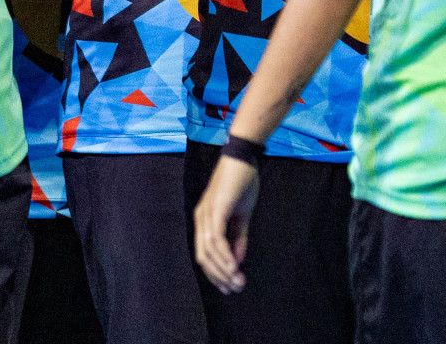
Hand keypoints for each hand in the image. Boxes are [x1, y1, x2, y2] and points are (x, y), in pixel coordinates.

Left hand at [194, 154, 259, 293]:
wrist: (244, 157)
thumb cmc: (242, 183)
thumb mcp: (242, 215)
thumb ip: (238, 237)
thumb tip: (237, 261)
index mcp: (205, 220)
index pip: (205, 254)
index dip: (216, 272)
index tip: (230, 286)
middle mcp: (201, 219)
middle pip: (203, 257)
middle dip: (219, 276)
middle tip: (235, 289)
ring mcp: (206, 214)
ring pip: (209, 252)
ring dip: (223, 270)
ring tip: (238, 282)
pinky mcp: (215, 210)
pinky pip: (217, 240)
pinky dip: (225, 256)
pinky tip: (235, 268)